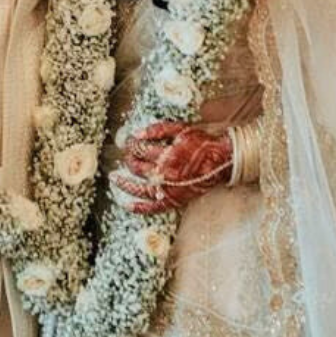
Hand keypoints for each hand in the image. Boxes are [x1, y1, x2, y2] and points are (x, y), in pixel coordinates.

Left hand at [111, 121, 232, 213]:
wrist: (222, 161)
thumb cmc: (202, 143)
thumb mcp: (181, 129)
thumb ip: (158, 129)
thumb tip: (137, 133)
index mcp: (166, 155)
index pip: (140, 150)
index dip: (131, 145)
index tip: (129, 142)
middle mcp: (165, 174)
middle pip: (137, 168)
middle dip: (128, 160)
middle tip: (125, 155)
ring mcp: (169, 189)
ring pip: (139, 188)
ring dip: (124, 184)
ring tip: (113, 178)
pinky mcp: (175, 200)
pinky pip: (153, 207)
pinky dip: (138, 207)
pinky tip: (125, 204)